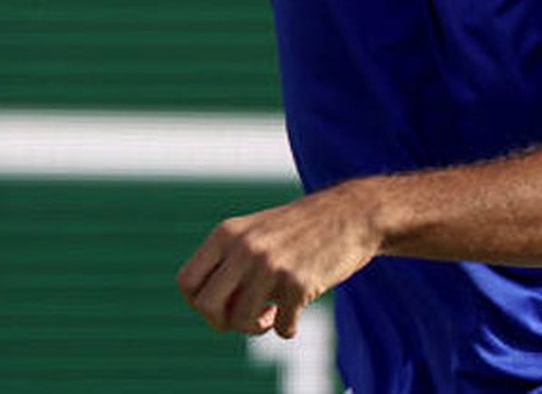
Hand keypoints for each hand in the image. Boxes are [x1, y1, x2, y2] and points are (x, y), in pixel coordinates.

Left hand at [177, 180, 381, 337]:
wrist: (354, 214)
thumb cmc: (303, 229)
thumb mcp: (257, 232)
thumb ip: (230, 261)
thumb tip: (210, 311)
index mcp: (229, 232)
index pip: (187, 282)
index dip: (200, 302)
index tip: (224, 303)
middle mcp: (245, 247)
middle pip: (206, 307)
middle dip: (224, 321)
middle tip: (245, 315)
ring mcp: (271, 265)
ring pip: (240, 321)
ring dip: (256, 327)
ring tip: (272, 313)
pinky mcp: (298, 283)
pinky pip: (280, 327)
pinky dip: (288, 327)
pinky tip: (296, 314)